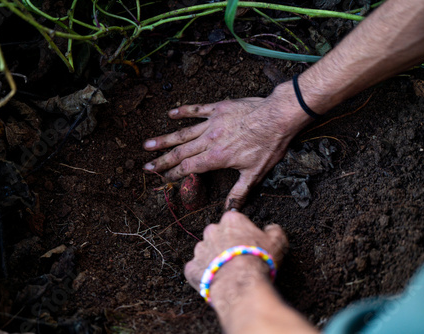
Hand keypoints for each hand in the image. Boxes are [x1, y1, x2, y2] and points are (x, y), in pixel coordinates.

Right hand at [143, 82, 312, 208]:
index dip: (173, 174)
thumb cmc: (268, 145)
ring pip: (183, 133)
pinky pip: (197, 109)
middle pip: (180, 152)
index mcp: (216, 158)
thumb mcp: (255, 173)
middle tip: (146, 165)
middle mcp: (209, 141)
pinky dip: (183, 111)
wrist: (277, 117)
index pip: (188, 168)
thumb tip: (230, 211)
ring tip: (148, 144)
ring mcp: (212, 123)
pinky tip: (171, 113)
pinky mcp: (218, 108)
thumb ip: (239, 192)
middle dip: (162, 160)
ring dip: (165, 139)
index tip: (161, 178)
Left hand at [184, 211, 288, 291]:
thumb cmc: (258, 260)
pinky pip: (197, 269)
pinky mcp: (191, 267)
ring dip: (214, 259)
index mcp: (231, 220)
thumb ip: (274, 230)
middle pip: (218, 235)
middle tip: (237, 258)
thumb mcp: (277, 242)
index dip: (242, 233)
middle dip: (225, 244)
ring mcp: (199, 249)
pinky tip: (216, 281)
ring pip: (206, 252)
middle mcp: (212, 231)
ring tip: (227, 272)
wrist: (240, 284)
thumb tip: (272, 228)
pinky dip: (204, 274)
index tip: (248, 243)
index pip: (235, 221)